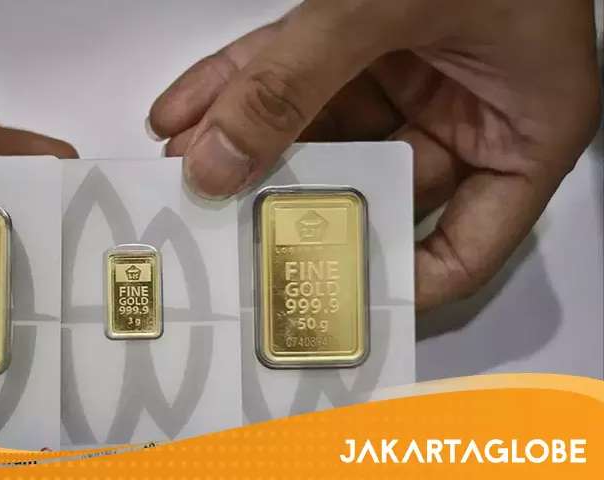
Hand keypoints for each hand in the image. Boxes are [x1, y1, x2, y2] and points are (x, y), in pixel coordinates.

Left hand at [148, 0, 600, 309]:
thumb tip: (217, 161)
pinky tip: (187, 108)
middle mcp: (468, 110)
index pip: (465, 247)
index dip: (394, 281)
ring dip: (246, 141)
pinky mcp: (370, 34)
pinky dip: (241, 83)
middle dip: (284, 199)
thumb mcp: (385, 9)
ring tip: (183, 163)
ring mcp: (415, 71)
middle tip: (220, 223)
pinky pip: (298, 70)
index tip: (316, 292)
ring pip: (319, 127)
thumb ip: (297, 83)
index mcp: (522, 129)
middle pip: (368, 185)